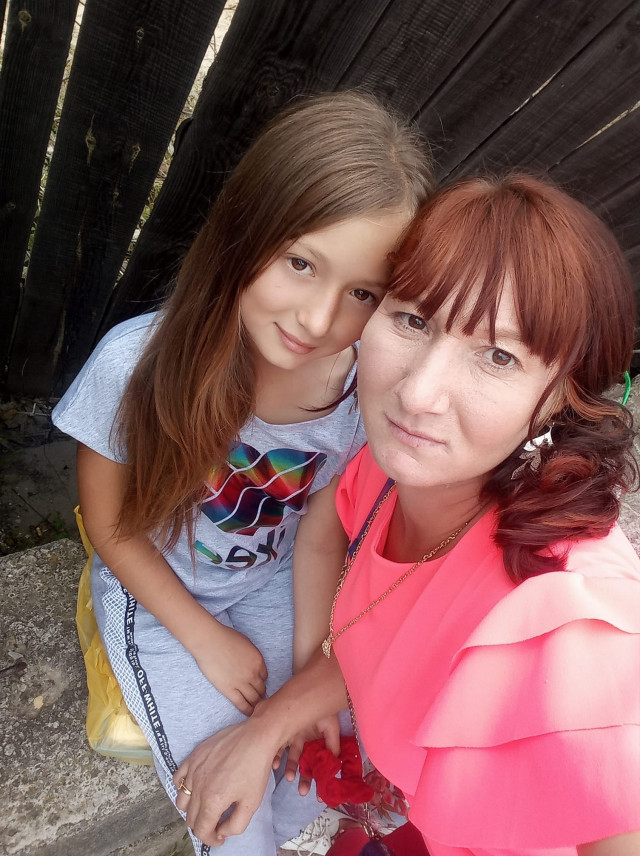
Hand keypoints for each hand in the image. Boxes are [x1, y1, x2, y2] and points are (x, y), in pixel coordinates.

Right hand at [174, 719, 275, 844]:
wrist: (256, 737)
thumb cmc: (256, 769)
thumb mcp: (252, 803)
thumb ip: (235, 825)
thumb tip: (221, 831)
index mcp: (212, 801)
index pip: (201, 830)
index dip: (210, 839)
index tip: (219, 837)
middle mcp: (198, 787)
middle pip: (191, 818)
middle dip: (203, 825)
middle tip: (216, 822)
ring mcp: (193, 770)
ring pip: (181, 800)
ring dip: (192, 809)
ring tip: (206, 805)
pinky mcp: (193, 756)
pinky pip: (178, 778)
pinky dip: (183, 788)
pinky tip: (195, 787)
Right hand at [194, 622, 266, 714]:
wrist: (210, 642)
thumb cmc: (226, 638)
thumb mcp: (246, 644)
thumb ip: (252, 656)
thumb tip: (253, 664)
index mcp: (258, 661)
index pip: (265, 677)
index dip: (261, 681)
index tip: (258, 685)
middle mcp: (253, 674)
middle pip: (262, 689)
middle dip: (261, 695)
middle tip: (260, 700)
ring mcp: (241, 683)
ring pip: (254, 699)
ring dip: (256, 704)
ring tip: (256, 710)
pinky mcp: (229, 690)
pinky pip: (242, 703)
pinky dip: (247, 710)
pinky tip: (249, 713)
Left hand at [272, 714, 340, 795]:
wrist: (309, 691)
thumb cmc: (322, 709)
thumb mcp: (331, 727)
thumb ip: (333, 745)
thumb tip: (337, 765)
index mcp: (317, 744)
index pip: (317, 765)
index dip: (318, 779)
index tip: (318, 796)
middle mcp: (305, 743)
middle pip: (304, 764)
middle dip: (303, 778)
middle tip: (302, 792)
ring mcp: (293, 737)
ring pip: (290, 757)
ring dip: (289, 769)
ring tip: (289, 777)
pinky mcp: (282, 731)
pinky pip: (277, 746)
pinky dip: (276, 756)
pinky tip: (274, 764)